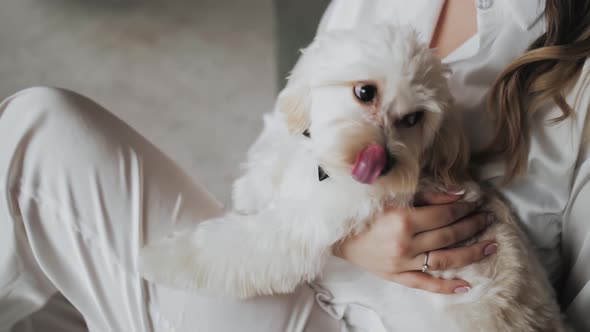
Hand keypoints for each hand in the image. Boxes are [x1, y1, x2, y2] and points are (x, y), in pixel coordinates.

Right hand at [334, 191, 497, 293]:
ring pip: (445, 260)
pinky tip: (467, 284)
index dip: (464, 208)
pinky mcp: (396, 276)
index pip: (445, 214)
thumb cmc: (363, 210)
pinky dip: (447, 286)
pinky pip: (426, 284)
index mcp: (404, 219)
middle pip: (449, 236)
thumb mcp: (393, 195)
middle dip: (473, 226)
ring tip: (490, 246)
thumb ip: (426, 195)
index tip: (475, 204)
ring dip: (471, 253)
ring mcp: (402, 263)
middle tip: (488, 219)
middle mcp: (406, 243)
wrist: (336, 233)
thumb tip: (458, 194)